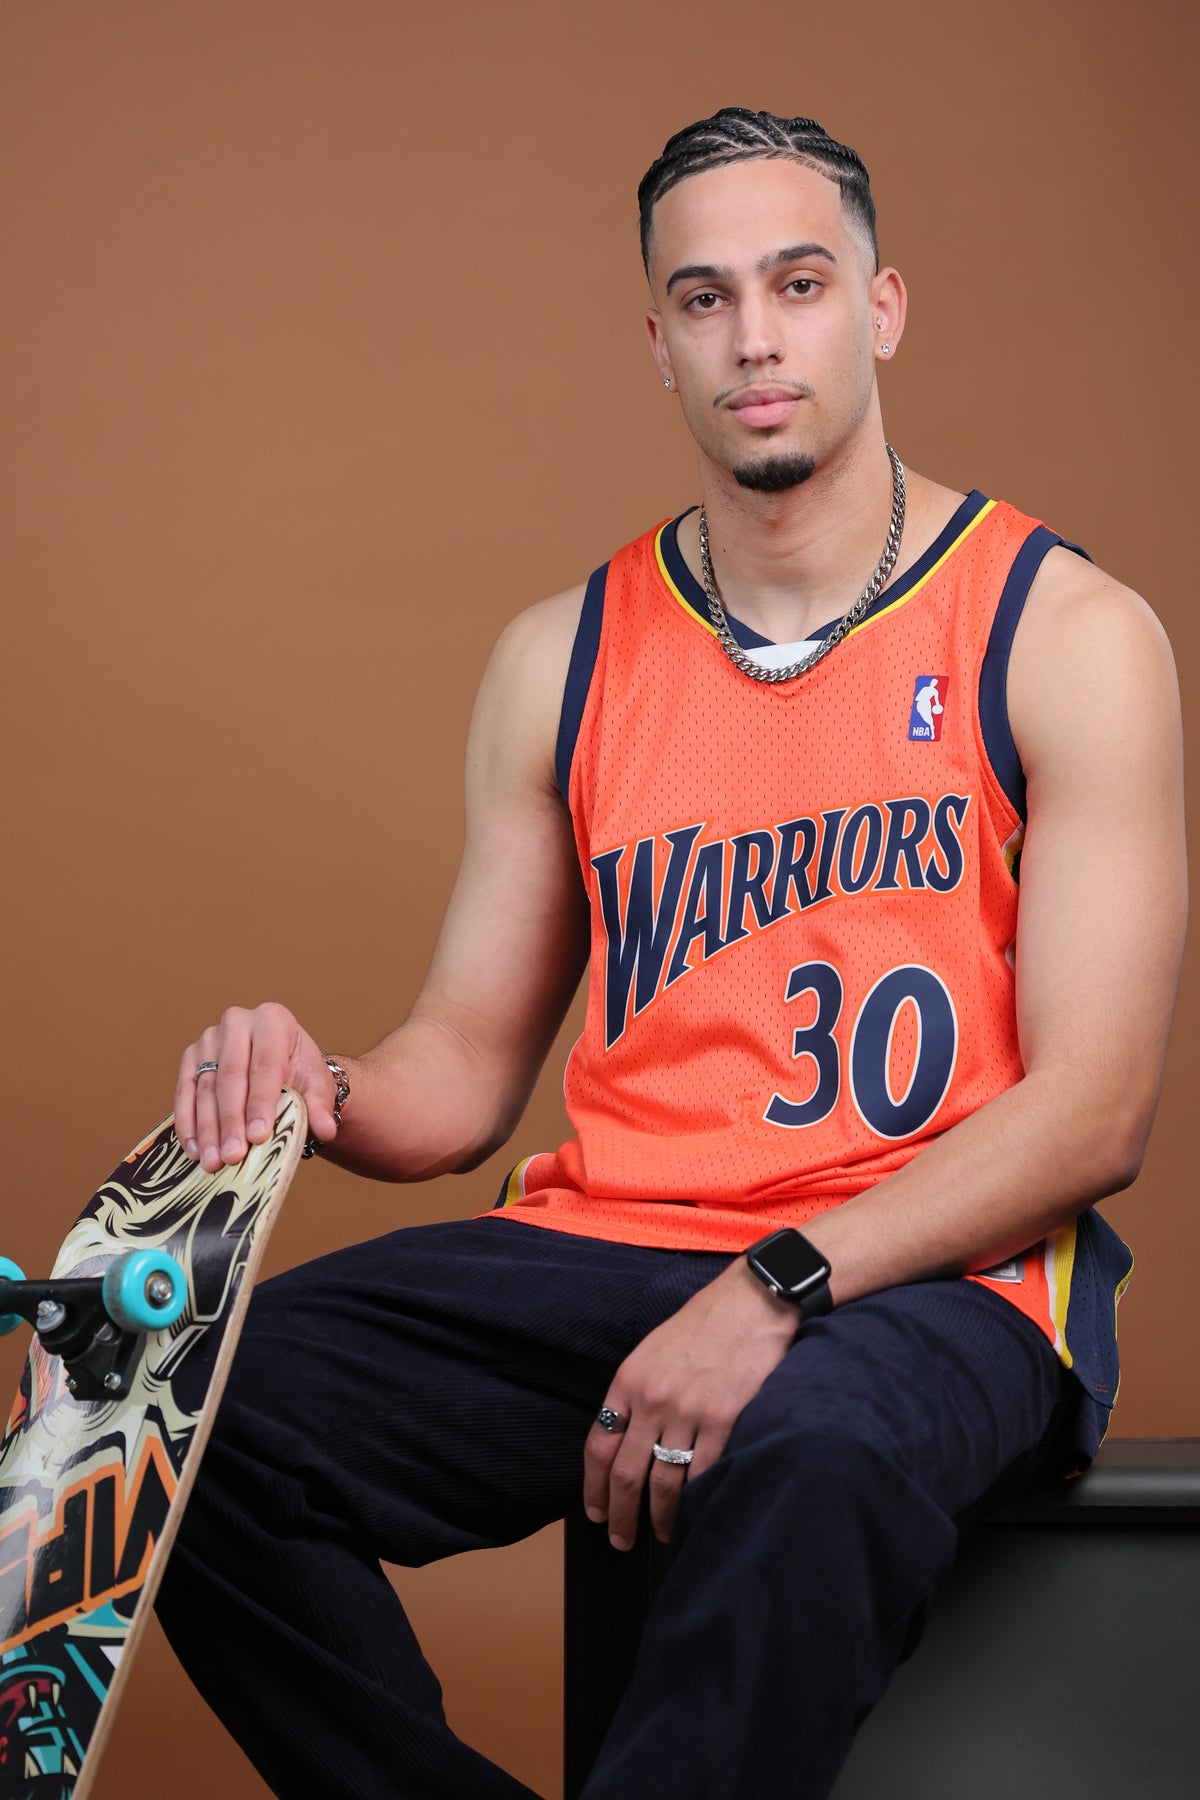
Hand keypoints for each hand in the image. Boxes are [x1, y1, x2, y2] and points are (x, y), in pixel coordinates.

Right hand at [175, 1003, 341, 1170]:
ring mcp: (210, 1038)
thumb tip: (326, 1130)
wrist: (283, 1068)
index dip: (261, 1102)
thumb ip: (320, 1107)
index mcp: (273, 1020)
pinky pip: (185, 1093)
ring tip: (214, 1161)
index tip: (258, 1136)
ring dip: (208, 1129)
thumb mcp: (317, 1088)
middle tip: (234, 1156)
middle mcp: (237, 1022)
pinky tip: (196, 1150)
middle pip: (231, 1077)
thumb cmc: (301, 1075)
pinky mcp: (192, 1058)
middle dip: (231, 1121)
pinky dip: (189, 1124)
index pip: (265, 1065)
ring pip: (205, 1088)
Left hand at [582, 1259, 798, 1549]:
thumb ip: (637, 1392)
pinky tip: (694, 1514)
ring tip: (660, 1535)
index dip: (594, 1487)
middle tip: (620, 1540)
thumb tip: (626, 1439)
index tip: (596, 1512)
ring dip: (659, 1517)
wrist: (751, 1302)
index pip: (598, 1445)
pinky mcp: (724, 1420)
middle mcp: (653, 1399)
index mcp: (629, 1380)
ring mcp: (688, 1411)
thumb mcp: (653, 1349)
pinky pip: (703, 1473)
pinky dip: (695, 1501)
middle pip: (626, 1473)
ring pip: (664, 1482)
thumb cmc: (704, 1324)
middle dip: (620, 1514)